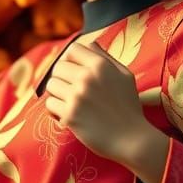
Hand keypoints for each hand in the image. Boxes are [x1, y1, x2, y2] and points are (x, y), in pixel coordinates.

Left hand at [44, 40, 149, 164]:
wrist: (132, 139)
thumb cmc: (129, 107)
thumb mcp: (124, 75)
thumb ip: (105, 58)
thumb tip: (89, 43)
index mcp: (101, 65)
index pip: (72, 50)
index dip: (70, 59)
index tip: (73, 71)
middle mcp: (87, 77)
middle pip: (58, 67)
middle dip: (62, 77)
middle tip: (71, 90)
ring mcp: (77, 96)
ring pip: (51, 85)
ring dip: (57, 94)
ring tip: (69, 102)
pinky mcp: (70, 115)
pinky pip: (50, 104)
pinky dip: (56, 110)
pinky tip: (68, 114)